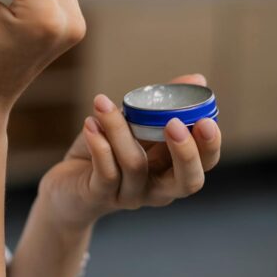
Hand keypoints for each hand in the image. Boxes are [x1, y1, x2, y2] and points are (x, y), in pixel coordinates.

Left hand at [38, 73, 221, 230]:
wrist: (66, 188)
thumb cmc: (106, 152)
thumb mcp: (134, 126)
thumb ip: (161, 106)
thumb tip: (197, 79)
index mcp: (172, 170)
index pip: (204, 164)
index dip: (209, 146)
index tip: (206, 120)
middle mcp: (157, 189)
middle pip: (187, 181)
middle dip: (185, 152)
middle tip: (174, 123)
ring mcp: (130, 195)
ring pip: (136, 165)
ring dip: (120, 130)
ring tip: (102, 102)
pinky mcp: (100, 196)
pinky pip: (106, 172)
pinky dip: (99, 144)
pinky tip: (90, 123)